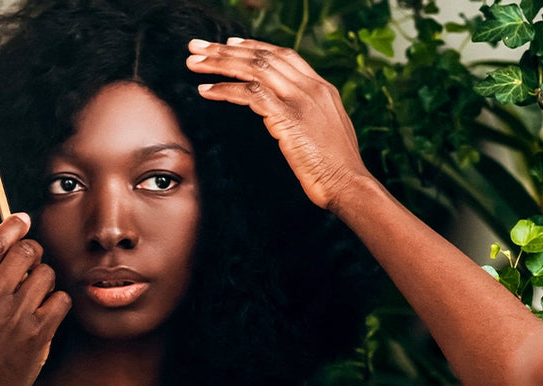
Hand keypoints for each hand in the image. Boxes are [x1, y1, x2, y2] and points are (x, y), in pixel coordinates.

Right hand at [0, 213, 70, 385]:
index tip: (23, 220)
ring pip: (46, 273)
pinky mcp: (36, 335)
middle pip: (25, 252)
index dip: (12, 227)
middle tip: (30, 266)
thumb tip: (5, 244)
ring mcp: (14, 317)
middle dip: (32, 254)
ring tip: (35, 296)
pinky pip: (61, 300)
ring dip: (46, 280)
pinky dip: (57, 302)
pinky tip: (46, 312)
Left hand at [187, 37, 373, 212]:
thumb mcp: (325, 132)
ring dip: (220, 64)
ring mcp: (301, 101)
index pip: (285, 55)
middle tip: (198, 47)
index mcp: (322, 88)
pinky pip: (251, 95)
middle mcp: (312, 88)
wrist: (349, 185)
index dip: (255, 47)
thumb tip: (287, 115)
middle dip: (227, 50)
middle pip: (264, 57)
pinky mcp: (289, 118)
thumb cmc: (335, 168)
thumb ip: (308, 115)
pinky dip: (225, 90)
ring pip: (255, 69)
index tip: (230, 43)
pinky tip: (205, 90)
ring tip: (193, 63)